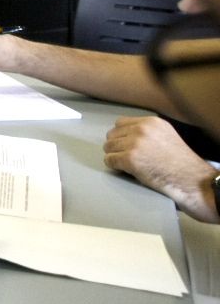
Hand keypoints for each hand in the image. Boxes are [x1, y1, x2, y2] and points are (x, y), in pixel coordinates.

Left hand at [104, 116, 219, 223]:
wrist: (193, 181)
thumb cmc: (181, 164)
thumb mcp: (166, 137)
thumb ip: (148, 132)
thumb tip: (125, 135)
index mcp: (151, 122)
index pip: (120, 123)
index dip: (122, 136)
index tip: (126, 146)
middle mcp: (142, 129)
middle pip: (112, 135)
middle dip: (117, 146)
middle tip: (127, 157)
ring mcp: (135, 143)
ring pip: (108, 148)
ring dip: (115, 157)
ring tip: (128, 165)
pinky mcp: (130, 159)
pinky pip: (110, 161)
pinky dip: (115, 167)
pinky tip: (126, 171)